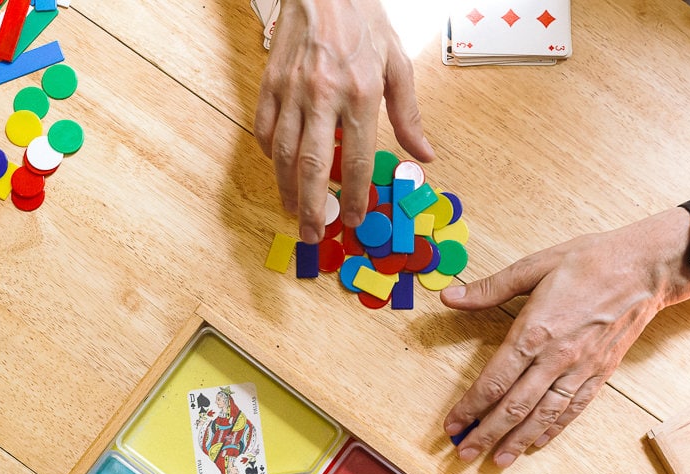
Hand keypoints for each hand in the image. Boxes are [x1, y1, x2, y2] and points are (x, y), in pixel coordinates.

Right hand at [254, 0, 432, 243]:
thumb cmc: (363, 23)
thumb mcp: (396, 63)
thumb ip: (408, 114)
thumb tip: (424, 155)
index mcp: (359, 93)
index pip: (356, 159)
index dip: (354, 196)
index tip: (353, 219)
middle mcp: (323, 95)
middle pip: (313, 166)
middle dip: (312, 207)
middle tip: (312, 234)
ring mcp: (291, 91)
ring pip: (284, 154)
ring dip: (287, 189)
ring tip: (293, 212)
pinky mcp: (269, 84)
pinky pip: (265, 130)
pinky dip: (271, 155)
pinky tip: (280, 170)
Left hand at [440, 208, 689, 466]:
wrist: (647, 267)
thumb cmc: (591, 261)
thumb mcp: (535, 265)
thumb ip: (490, 288)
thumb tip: (450, 297)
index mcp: (535, 331)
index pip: (494, 381)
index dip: (469, 407)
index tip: (451, 425)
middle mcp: (556, 357)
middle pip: (515, 407)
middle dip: (486, 434)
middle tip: (464, 454)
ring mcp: (581, 369)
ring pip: (544, 415)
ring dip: (517, 441)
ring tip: (497, 461)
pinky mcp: (601, 373)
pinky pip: (573, 409)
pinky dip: (553, 429)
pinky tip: (537, 442)